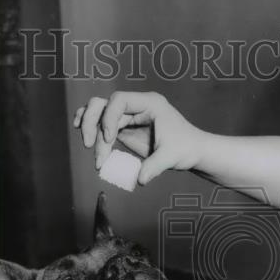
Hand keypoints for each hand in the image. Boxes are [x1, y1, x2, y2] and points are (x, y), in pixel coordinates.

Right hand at [74, 92, 206, 185]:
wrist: (193, 151)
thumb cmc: (187, 148)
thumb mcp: (171, 157)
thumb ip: (154, 166)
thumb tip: (140, 179)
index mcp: (150, 103)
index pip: (119, 100)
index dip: (109, 117)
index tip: (109, 138)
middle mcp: (137, 105)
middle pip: (103, 104)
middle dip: (91, 122)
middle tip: (88, 145)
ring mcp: (130, 115)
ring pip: (99, 114)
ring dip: (89, 129)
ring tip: (88, 148)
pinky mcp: (125, 128)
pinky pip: (103, 124)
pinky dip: (92, 129)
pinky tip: (85, 138)